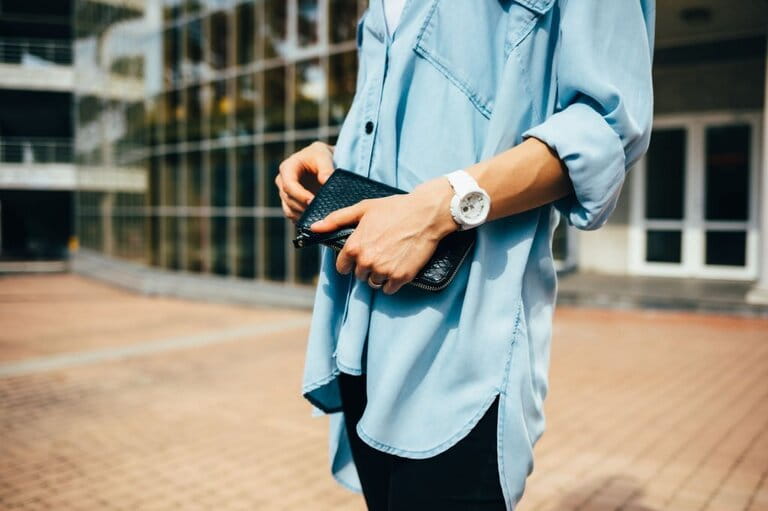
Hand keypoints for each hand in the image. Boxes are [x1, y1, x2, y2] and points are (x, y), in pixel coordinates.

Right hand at [275, 141, 334, 221]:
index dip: (300, 195)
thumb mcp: (324, 156)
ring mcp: (285, 194)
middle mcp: (282, 181)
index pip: (288, 185)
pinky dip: (303, 220)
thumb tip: (326, 182)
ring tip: (318, 219)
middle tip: (319, 214)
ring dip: (302, 216)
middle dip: (302, 207)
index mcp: (287, 168)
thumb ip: (326, 168)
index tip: (313, 201)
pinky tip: (315, 221)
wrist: (321, 162)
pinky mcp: (290, 203)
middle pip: (288, 199)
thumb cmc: (321, 156)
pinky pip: (293, 215)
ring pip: (289, 210)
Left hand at [309, 177, 457, 293]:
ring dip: (379, 275)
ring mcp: (384, 270)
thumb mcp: (363, 209)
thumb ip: (336, 219)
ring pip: (374, 283)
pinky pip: (389, 289)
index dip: (350, 261)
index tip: (359, 256)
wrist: (425, 214)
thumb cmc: (394, 208)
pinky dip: (392, 282)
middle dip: (366, 267)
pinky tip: (398, 266)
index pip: (342, 267)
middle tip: (380, 252)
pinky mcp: (401, 277)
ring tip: (390, 258)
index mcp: (354, 246)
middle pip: (359, 275)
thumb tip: (314, 228)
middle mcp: (366, 261)